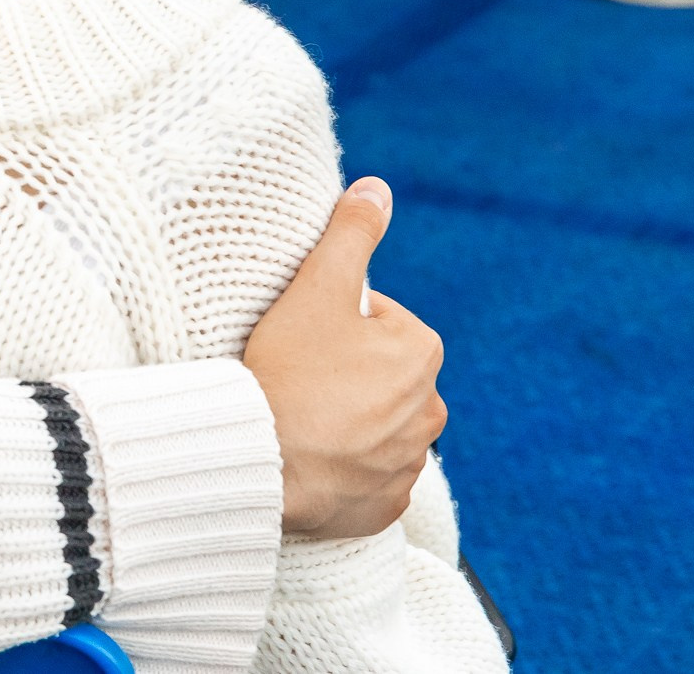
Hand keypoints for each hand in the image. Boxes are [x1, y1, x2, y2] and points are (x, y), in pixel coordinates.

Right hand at [243, 178, 448, 538]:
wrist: (264, 461)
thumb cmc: (290, 370)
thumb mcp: (317, 288)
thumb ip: (350, 233)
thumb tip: (377, 187)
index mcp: (420, 353)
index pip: (375, 320)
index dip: (331, 322)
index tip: (300, 337)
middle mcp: (430, 410)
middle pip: (377, 374)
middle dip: (343, 372)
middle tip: (294, 374)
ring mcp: (408, 463)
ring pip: (374, 425)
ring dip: (344, 419)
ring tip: (297, 414)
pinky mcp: (384, 505)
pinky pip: (366, 477)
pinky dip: (342, 467)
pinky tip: (307, 455)